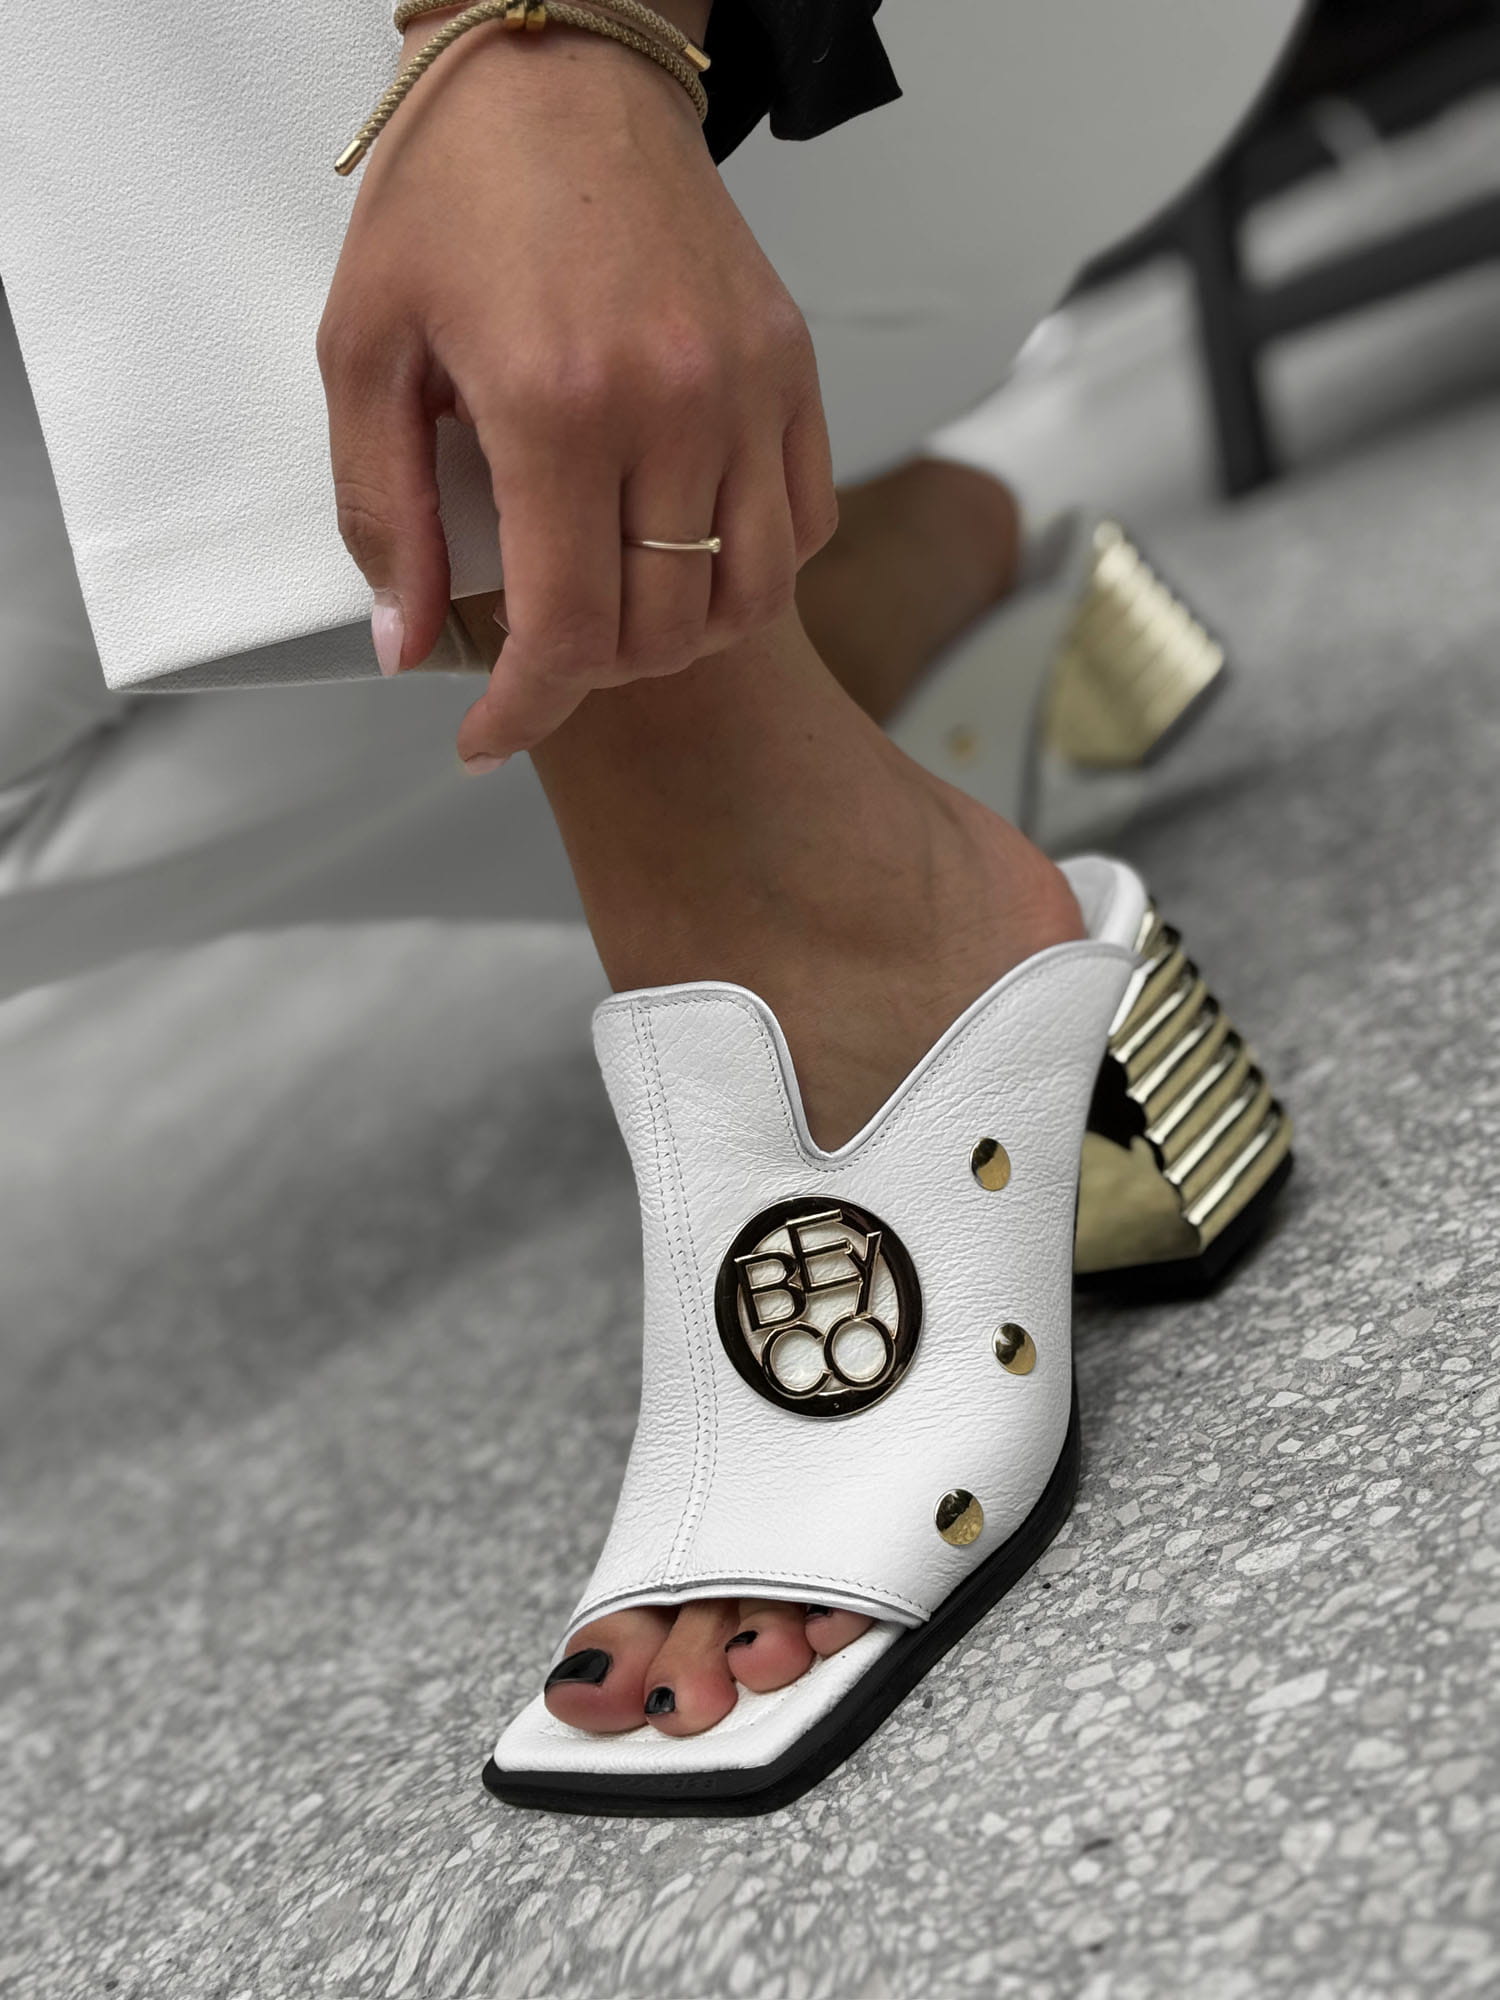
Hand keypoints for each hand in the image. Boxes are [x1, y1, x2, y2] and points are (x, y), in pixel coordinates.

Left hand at [317, 5, 837, 767]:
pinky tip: (687, 554)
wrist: (563, 77)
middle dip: (590, 673)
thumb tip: (408, 642)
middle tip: (539, 649)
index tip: (490, 735)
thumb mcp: (364, 349)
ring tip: (616, 615)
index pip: (567, 630)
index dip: (525, 711)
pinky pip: (805, 527)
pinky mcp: (792, 369)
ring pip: (749, 597)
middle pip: (662, 631)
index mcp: (556, 404)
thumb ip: (382, 510)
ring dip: (678, 638)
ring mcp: (749, 387)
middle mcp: (673, 404)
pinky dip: (752, 573)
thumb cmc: (455, 198)